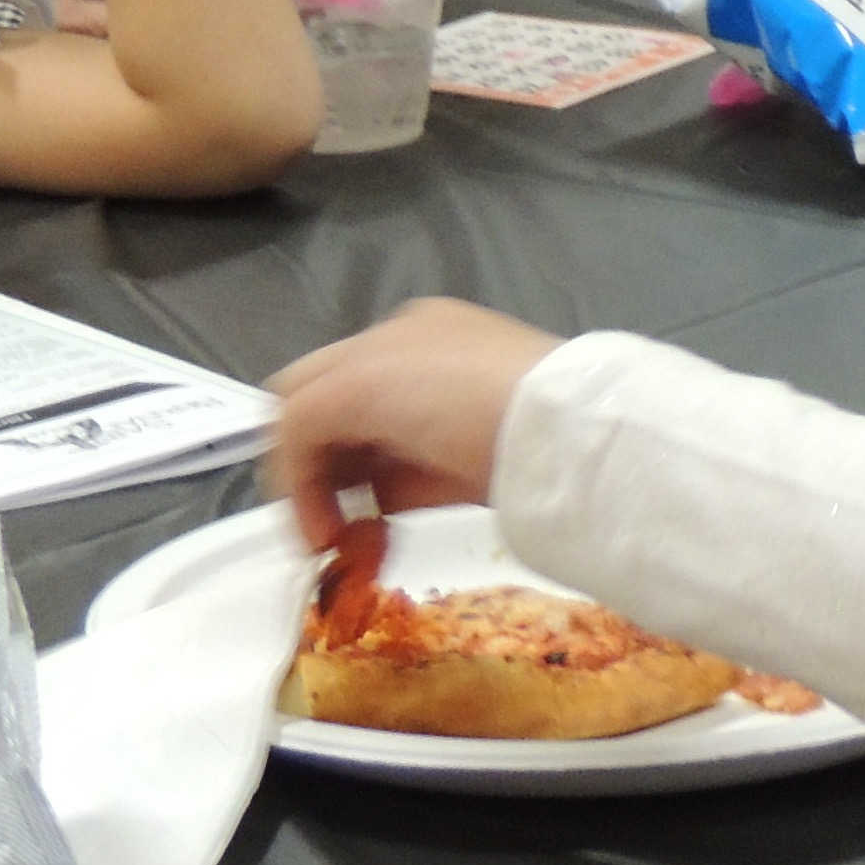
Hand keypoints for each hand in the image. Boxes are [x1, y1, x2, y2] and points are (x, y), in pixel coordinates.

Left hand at [270, 300, 563, 544]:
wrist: (567, 430)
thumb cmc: (542, 445)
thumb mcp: (470, 454)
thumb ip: (418, 462)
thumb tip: (378, 496)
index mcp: (440, 339)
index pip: (368, 386)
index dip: (357, 453)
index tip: (370, 509)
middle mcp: (401, 331)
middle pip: (321, 385)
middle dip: (319, 459)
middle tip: (339, 520)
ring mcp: (376, 348)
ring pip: (301, 403)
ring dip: (308, 475)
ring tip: (335, 533)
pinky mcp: (352, 382)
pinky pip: (297, 430)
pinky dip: (300, 487)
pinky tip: (327, 531)